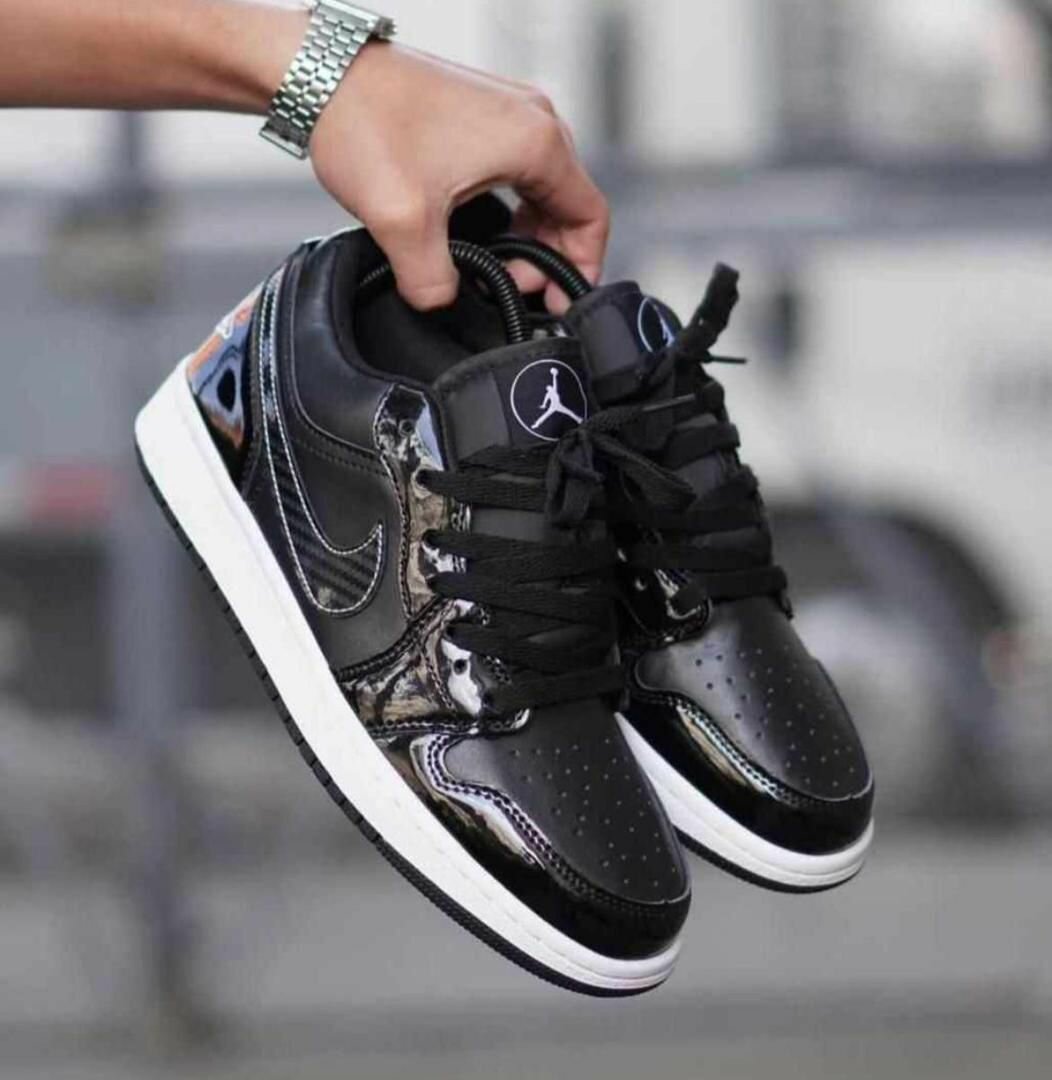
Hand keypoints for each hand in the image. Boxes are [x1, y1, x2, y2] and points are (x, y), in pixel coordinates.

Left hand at [310, 44, 608, 312]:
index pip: (590, 216)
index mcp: (534, 142)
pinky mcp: (480, 114)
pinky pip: (516, 171)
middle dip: (550, 256)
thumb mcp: (403, 224)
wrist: (319, 73)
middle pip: (570, 204)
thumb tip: (442, 302)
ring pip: (543, 188)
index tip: (553, 301)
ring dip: (529, 234)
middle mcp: (531, 119)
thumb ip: (433, 281)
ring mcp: (507, 112)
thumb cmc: (365, 122)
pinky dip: (511, 209)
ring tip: (498, 268)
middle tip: (515, 290)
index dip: (579, 269)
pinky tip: (481, 233)